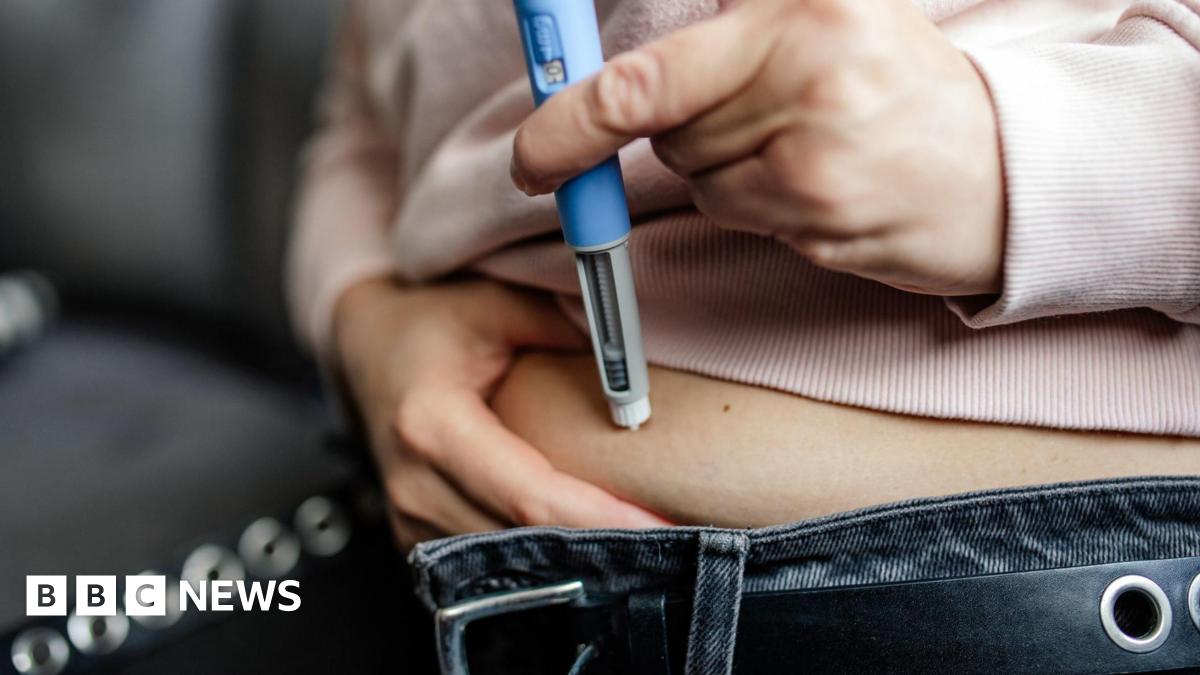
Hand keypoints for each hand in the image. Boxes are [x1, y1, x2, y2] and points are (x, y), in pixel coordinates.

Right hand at [333, 278, 668, 549]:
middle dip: (600, 546)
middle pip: (524, 542)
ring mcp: (411, 520)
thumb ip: (561, 326)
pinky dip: (543, 556)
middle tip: (673, 539)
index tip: (659, 523)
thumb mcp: (492, 304)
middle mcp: (415, 486)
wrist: (364, 349)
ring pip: (510, 563)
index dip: (598, 518)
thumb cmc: (428, 324)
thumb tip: (633, 362)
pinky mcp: (418, 537)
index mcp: (430, 426)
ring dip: (576, 558)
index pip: (528, 496)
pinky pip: (490, 560)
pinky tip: (589, 542)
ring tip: (644, 542)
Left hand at [511, 0, 1003, 296]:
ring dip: (728, 170)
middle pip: (666, 133)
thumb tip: (620, 71)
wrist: (1009, 168)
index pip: (646, 81)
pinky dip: (760, 207)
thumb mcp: (831, 13)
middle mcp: (804, 83)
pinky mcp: (821, 224)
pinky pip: (739, 220)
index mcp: (799, 16)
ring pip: (698, 182)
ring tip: (807, 147)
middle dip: (688, 129)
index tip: (531, 158)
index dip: (570, 121)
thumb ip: (737, 21)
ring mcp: (813, 165)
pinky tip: (819, 185)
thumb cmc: (906, 85)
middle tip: (762, 114)